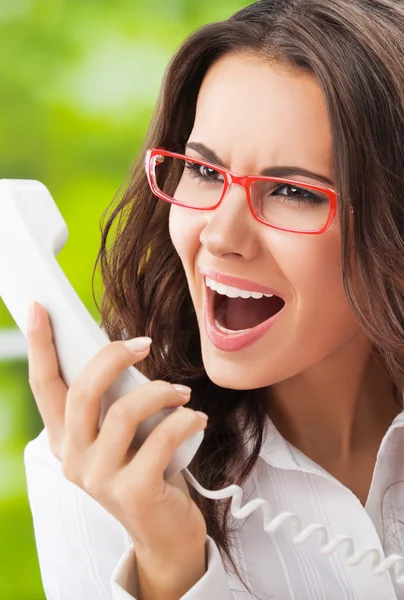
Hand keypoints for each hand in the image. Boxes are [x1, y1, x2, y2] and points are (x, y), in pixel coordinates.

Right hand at [26, 301, 207, 572]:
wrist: (165, 533)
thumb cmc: (146, 470)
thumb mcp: (122, 436)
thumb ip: (114, 402)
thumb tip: (125, 352)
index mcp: (66, 439)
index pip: (44, 385)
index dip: (40, 345)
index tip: (40, 307)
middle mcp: (74, 459)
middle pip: (82, 391)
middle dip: (114, 356)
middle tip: (144, 343)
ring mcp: (100, 479)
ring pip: (124, 412)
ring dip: (161, 392)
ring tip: (181, 393)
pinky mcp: (133, 493)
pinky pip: (161, 439)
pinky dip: (185, 420)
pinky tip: (196, 419)